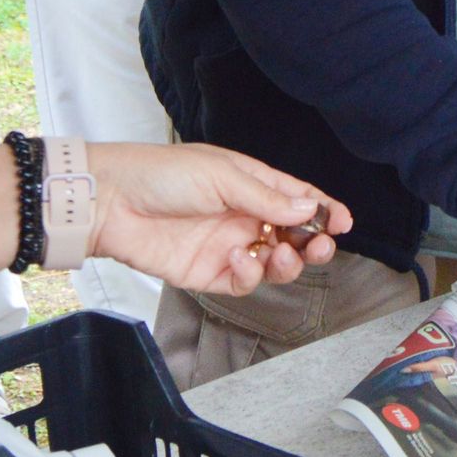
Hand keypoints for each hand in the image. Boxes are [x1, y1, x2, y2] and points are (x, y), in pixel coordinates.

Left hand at [85, 142, 348, 296]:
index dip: (324, 210)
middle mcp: (243, 216)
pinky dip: (250, 276)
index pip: (297, 198)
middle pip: (293, 235)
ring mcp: (227, 246)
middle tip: (320, 245)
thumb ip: (267, 197)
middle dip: (313, 242)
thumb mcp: (222, 175)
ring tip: (279, 254)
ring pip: (274, 263)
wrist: (112, 203)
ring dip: (286, 261)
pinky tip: (240, 261)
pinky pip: (243, 282)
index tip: (343, 222)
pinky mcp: (208, 274)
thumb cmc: (162, 174)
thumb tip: (310, 210)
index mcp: (250, 184)